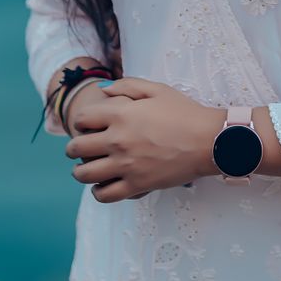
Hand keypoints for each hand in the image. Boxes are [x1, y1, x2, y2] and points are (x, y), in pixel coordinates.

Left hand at [65, 77, 220, 202]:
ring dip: (80, 172)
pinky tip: (102, 185)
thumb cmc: (184, 112)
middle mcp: (117, 140)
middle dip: (74, 148)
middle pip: (77, 148)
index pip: (82, 119)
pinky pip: (104, 195)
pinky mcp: (136, 185)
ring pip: (85, 175)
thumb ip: (127, 85)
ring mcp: (125, 165)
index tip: (87, 125)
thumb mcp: (157, 89)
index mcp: (121, 114)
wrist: (207, 140)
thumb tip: (102, 90)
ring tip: (85, 169)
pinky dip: (98, 192)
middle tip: (80, 148)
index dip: (81, 121)